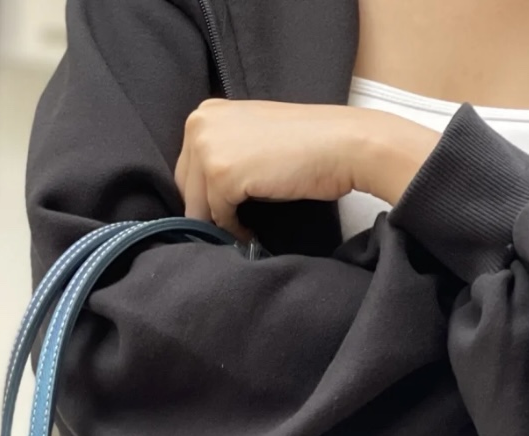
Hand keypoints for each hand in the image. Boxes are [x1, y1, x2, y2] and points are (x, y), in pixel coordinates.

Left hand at [175, 100, 374, 237]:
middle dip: (207, 210)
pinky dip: (233, 230)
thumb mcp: (251, 136)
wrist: (341, 144)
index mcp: (205, 112)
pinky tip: (251, 230)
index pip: (186, 167)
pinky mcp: (221, 175)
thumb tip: (203, 195)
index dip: (203, 194)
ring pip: (197, 206)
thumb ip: (224, 152)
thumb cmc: (305, 143)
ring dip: (220, 223)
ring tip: (244, 228)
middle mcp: (199, 125)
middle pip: (186, 187)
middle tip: (233, 222)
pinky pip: (217, 217)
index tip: (222, 209)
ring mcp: (208, 149)